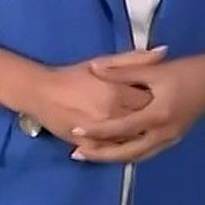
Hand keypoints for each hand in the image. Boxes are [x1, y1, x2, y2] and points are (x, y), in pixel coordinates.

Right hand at [20, 46, 163, 139]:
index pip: (150, 100)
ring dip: (138, 135)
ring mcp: (101, 133)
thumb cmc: (73, 75)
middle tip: (151, 112)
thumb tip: (163, 52)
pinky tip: (126, 141)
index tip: (159, 95)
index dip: (157, 98)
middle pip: (143, 121)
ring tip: (141, 127)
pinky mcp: (90, 145)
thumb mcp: (103, 62)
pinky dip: (121, 148)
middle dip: (149, 118)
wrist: (41, 93)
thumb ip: (134, 59)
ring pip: (130, 140)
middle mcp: (113, 115)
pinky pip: (112, 152)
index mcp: (118, 93)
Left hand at [68, 50, 204, 163]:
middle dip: (101, 155)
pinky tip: (117, 151)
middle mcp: (163, 133)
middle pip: (126, 152)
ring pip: (137, 156)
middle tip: (77, 154)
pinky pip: (147, 152)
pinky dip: (129, 153)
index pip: (120, 129)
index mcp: (157, 115)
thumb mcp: (154, 70)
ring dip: (114, 157)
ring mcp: (170, 138)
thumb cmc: (187, 71)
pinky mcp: (174, 137)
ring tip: (92, 155)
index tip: (75, 132)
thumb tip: (94, 69)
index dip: (96, 132)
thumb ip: (122, 71)